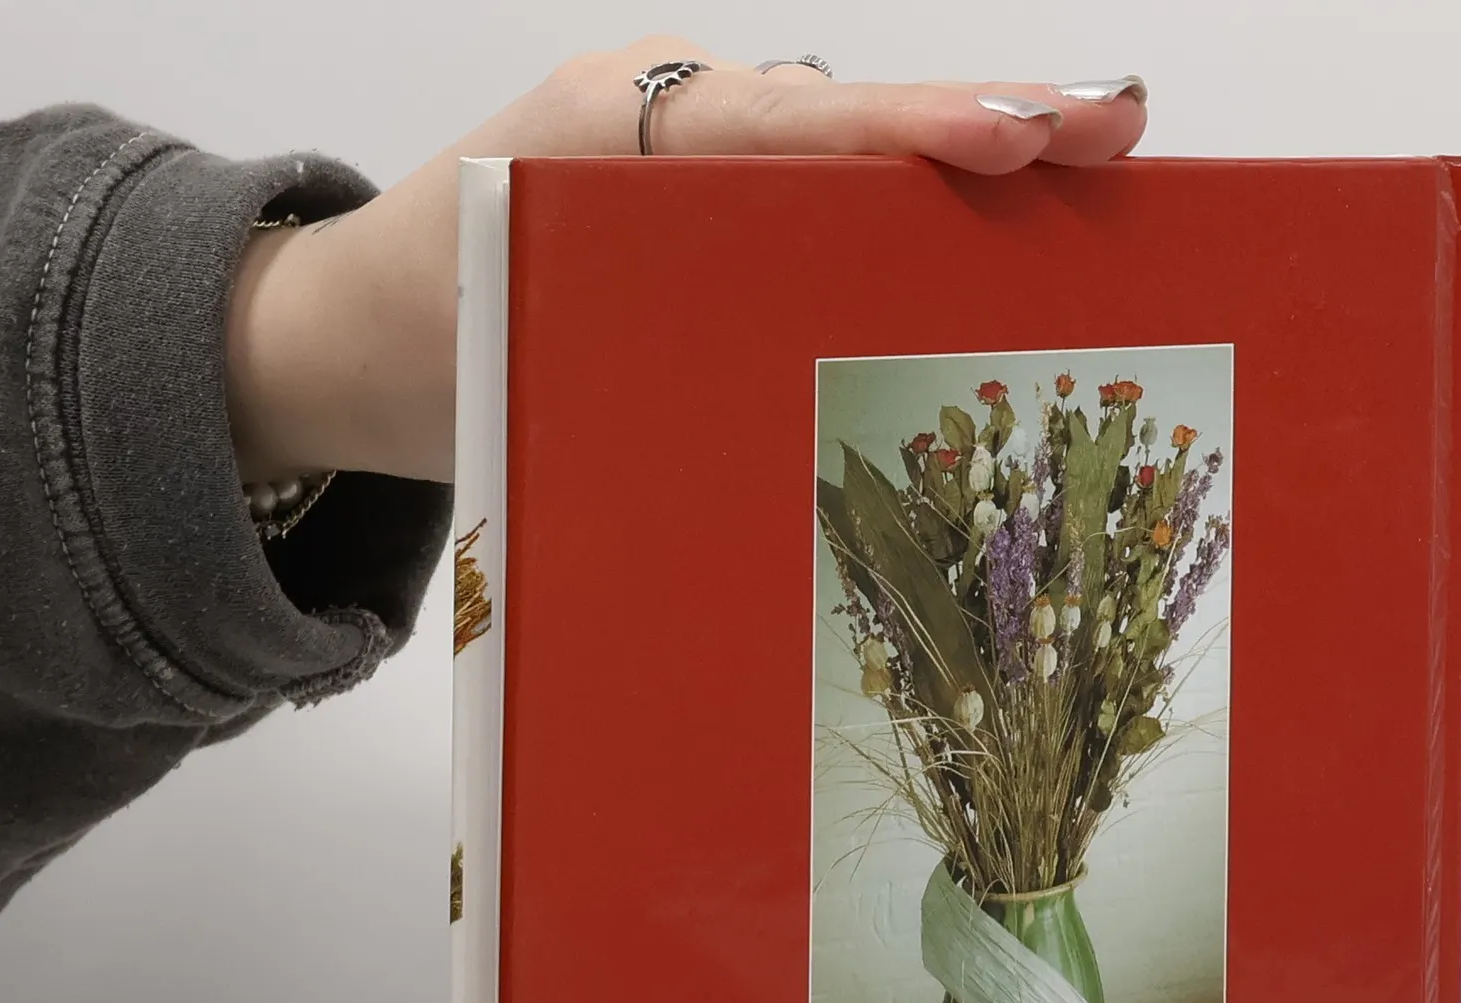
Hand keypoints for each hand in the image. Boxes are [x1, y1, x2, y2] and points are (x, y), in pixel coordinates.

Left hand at [226, 40, 1147, 484]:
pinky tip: (991, 237)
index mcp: (615, 135)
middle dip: (985, 124)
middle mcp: (667, 120)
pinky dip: (907, 211)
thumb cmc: (416, 341)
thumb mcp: (514, 355)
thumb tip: (792, 425)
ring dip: (965, 170)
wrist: (343, 335)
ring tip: (1091, 172)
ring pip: (845, 152)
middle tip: (1116, 133)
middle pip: (850, 119)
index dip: (912, 135)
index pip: (792, 124)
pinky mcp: (703, 203)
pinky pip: (818, 195)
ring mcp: (689, 152)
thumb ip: (632, 362)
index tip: (1017, 140)